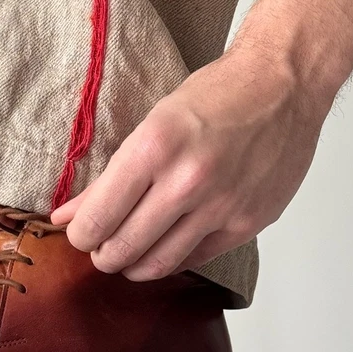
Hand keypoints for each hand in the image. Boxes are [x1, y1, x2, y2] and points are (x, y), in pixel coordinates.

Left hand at [50, 45, 332, 279]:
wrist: (283, 85)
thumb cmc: (217, 94)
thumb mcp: (152, 123)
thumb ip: (110, 176)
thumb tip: (69, 214)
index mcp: (154, 147)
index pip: (98, 217)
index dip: (79, 234)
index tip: (77, 232)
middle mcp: (186, 181)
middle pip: (123, 247)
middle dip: (102, 256)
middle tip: (99, 249)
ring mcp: (221, 206)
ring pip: (159, 263)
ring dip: (133, 266)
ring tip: (127, 256)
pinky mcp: (248, 222)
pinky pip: (197, 259)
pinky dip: (172, 260)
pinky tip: (163, 248)